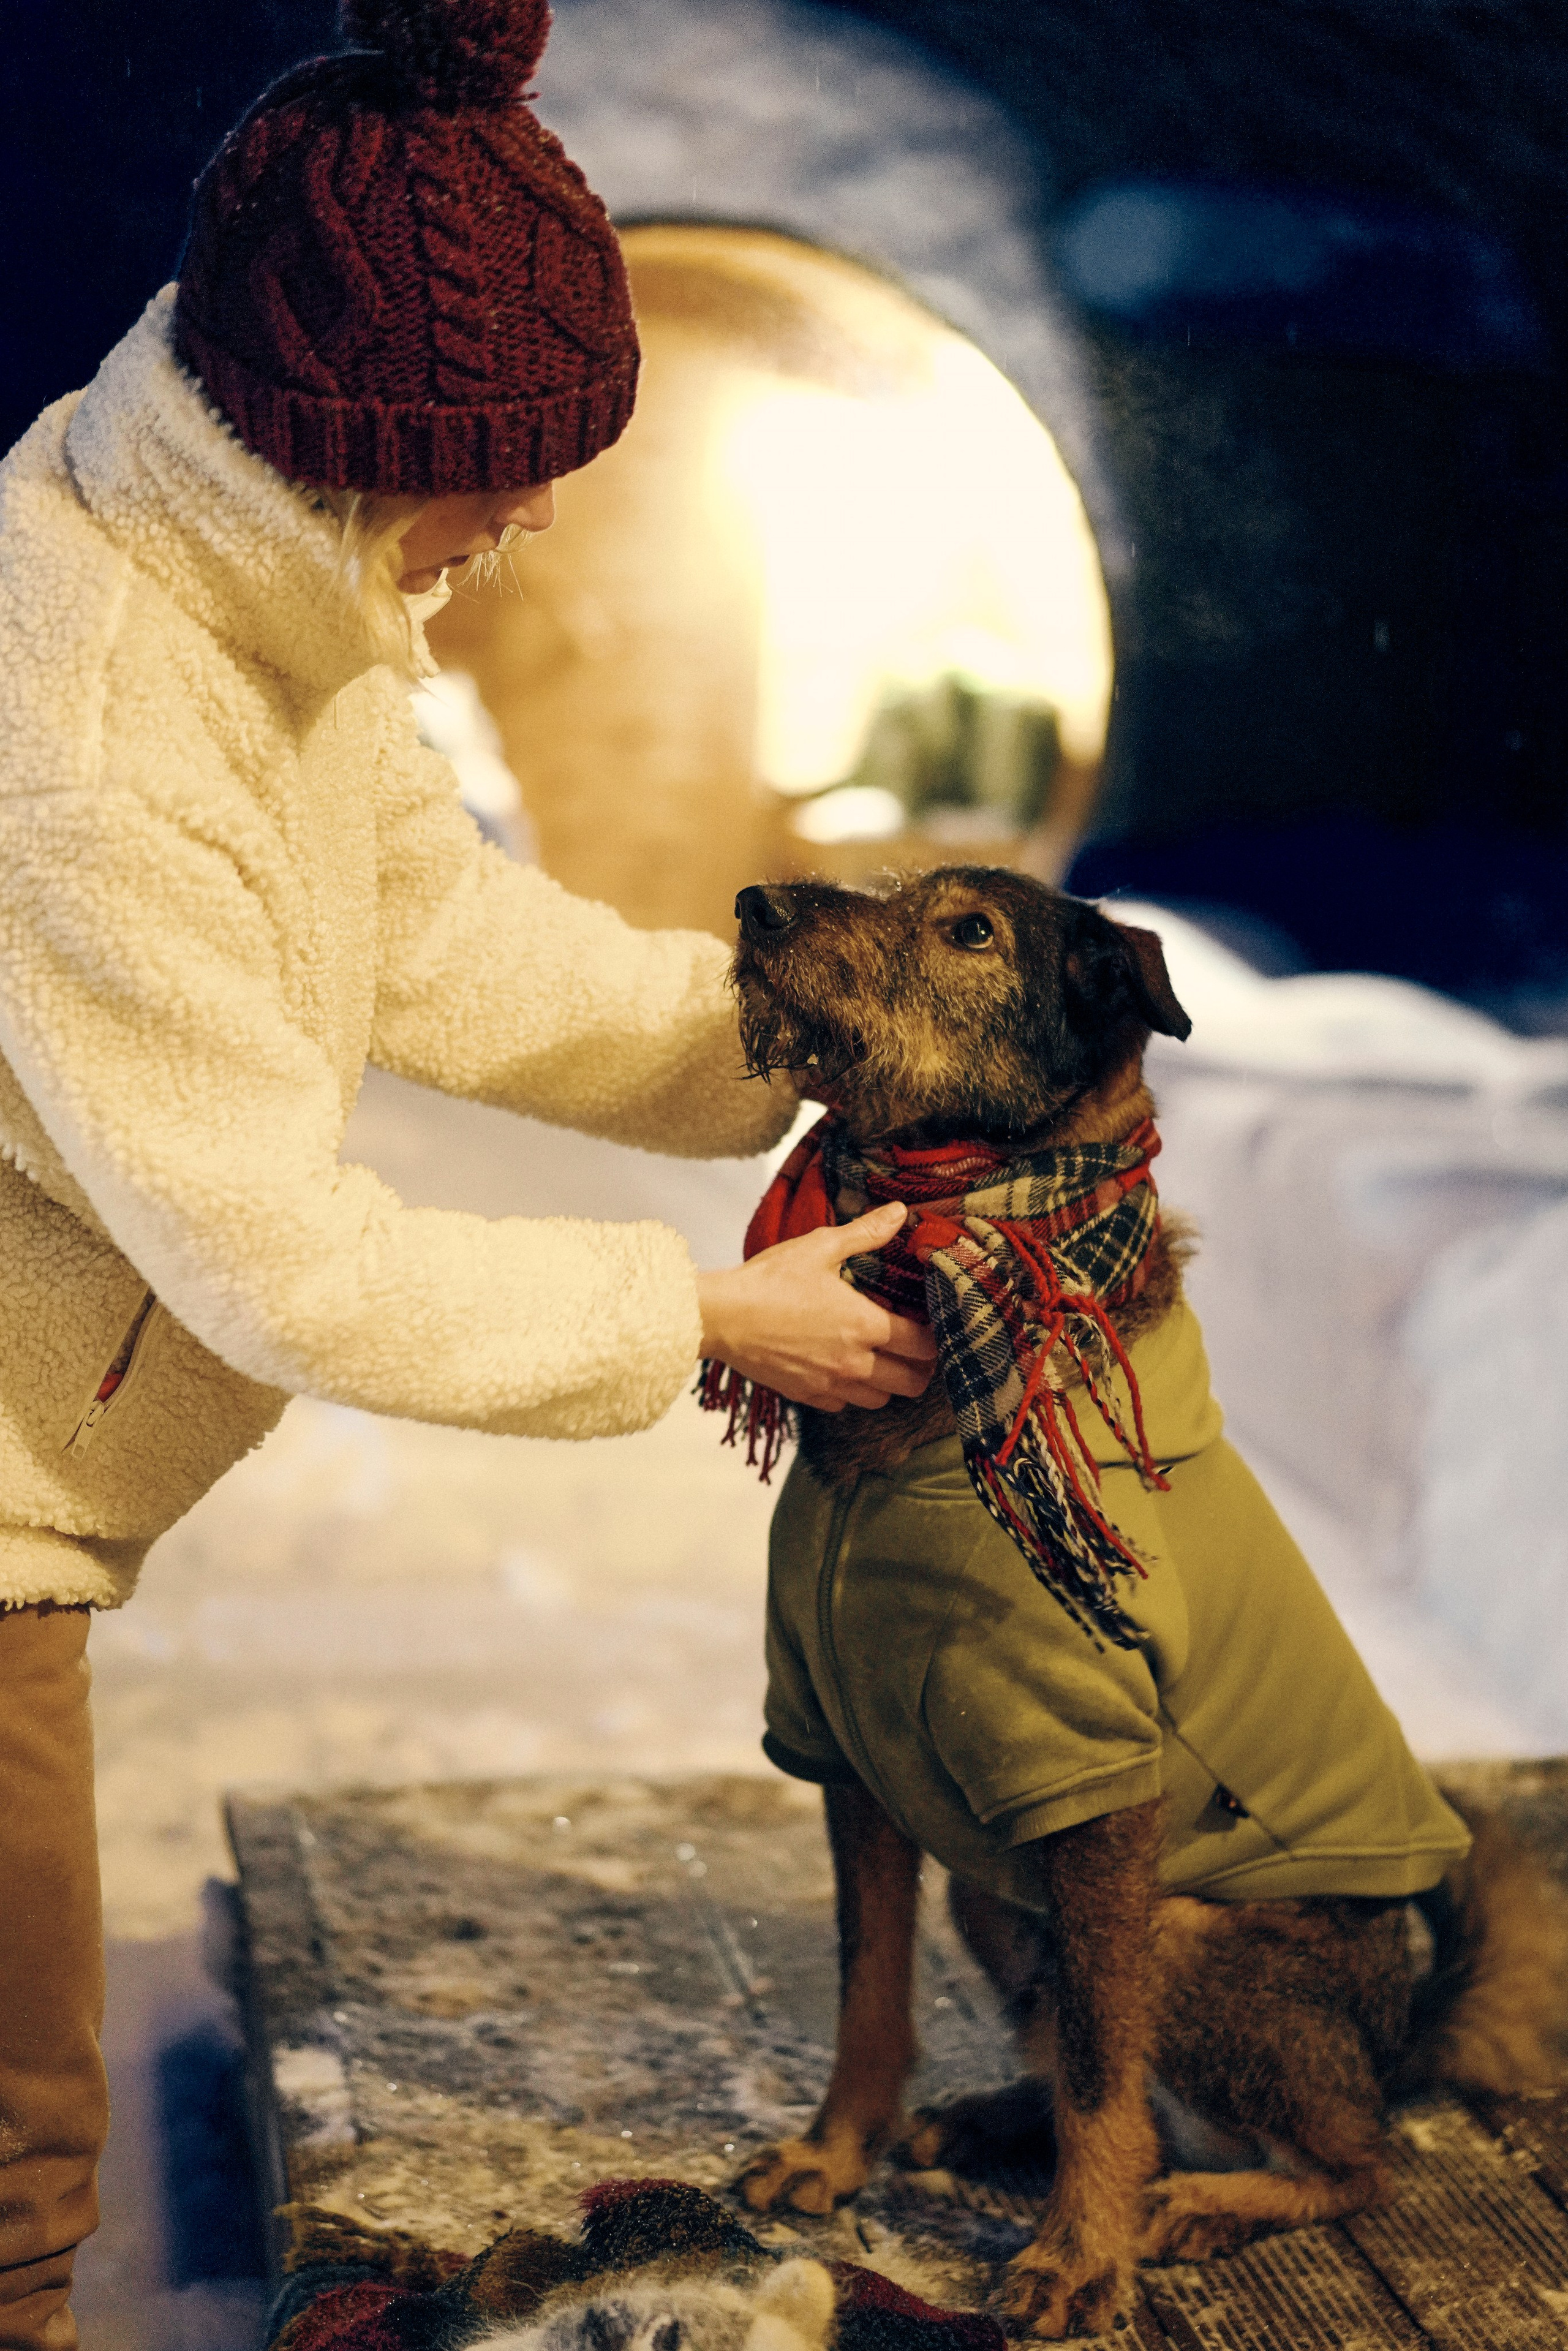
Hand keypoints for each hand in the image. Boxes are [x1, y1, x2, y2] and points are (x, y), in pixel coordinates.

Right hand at [696, 1203, 938, 1411]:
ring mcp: (830, 1384)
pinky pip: (843, 1405)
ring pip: (880, 1400)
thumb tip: (900, 1212)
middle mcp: (854, 1362)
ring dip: (887, 1383)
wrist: (719, 1317)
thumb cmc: (768, 1280)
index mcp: (865, 1325)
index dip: (934, 1338)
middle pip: (911, 1383)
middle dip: (920, 1368)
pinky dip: (850, 1392)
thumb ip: (865, 1233)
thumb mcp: (819, 1247)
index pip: (923, 1345)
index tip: (930, 1327)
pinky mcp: (806, 1396)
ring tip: (880, 1360)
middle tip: (914, 1349)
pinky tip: (841, 1370)